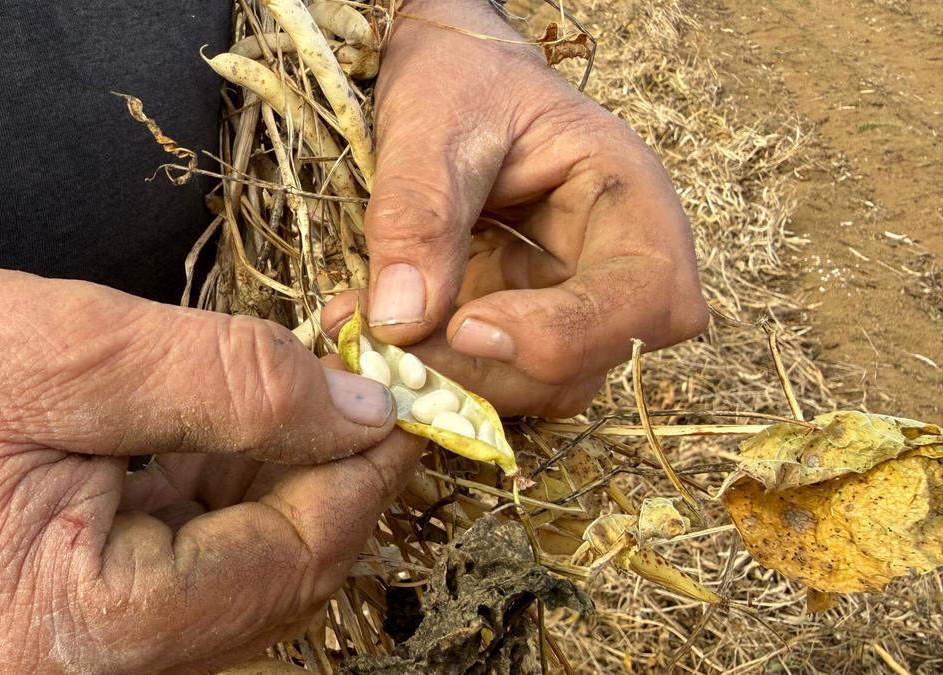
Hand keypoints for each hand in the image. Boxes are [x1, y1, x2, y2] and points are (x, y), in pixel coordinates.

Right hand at [0, 247, 420, 672]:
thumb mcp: (74, 349)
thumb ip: (233, 382)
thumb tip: (358, 411)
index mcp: (80, 634)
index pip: (284, 566)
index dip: (357, 475)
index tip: (399, 398)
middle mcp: (75, 673)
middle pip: (266, 583)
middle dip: (321, 476)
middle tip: (356, 383)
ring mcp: (62, 654)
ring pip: (228, 573)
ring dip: (273, 478)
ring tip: (295, 384)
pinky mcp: (52, 614)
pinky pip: (174, 561)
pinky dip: (215, 490)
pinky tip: (226, 419)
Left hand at [325, 0, 707, 416]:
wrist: (446, 76)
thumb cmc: (461, 78)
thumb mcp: (433, 124)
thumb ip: (418, 214)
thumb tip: (403, 322)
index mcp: (629, 196)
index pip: (645, 298)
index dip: (567, 333)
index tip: (467, 324)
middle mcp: (616, 262)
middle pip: (588, 361)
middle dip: (488, 368)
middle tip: (392, 347)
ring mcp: (571, 300)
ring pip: (538, 384)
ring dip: (453, 378)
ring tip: (368, 336)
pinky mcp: (520, 320)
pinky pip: (490, 371)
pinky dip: (431, 367)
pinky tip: (370, 333)